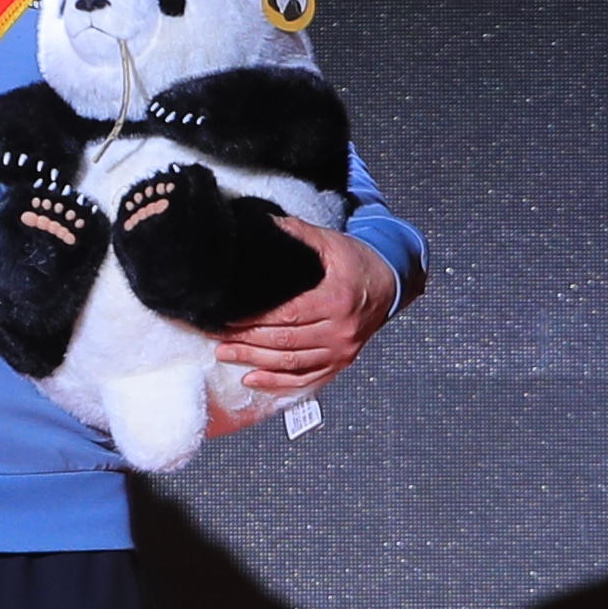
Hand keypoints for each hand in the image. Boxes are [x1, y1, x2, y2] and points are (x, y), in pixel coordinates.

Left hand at [212, 222, 397, 407]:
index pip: (287, 314)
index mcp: (337, 298)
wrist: (391, 284)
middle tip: (216, 336)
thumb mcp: (329, 242)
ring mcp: (342, 351)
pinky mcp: (340, 363)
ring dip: (255, 361)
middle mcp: (341, 330)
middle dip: (246, 340)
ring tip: (225, 353)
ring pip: (292, 363)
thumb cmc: (358, 262)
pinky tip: (253, 378)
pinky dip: (277, 383)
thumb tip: (261, 226)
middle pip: (285, 341)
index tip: (226, 315)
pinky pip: (306, 380)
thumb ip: (296, 234)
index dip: (254, 317)